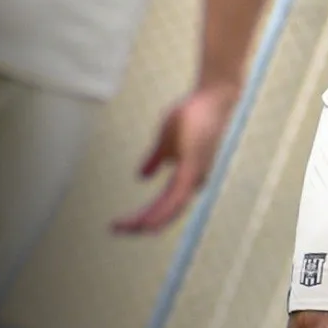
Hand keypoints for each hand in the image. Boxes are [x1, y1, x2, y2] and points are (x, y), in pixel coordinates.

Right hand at [111, 83, 239, 233]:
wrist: (211, 97)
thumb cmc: (192, 116)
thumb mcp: (166, 140)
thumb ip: (156, 159)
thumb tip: (141, 177)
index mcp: (187, 177)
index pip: (164, 205)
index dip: (143, 217)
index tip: (121, 225)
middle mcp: (193, 181)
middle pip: (166, 212)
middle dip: (140, 224)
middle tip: (116, 230)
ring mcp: (195, 175)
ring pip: (170, 209)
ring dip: (147, 221)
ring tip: (125, 229)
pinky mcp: (193, 166)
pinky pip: (176, 196)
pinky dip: (162, 212)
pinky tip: (148, 222)